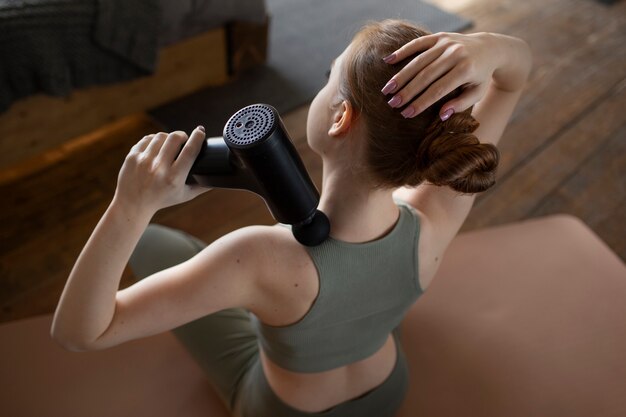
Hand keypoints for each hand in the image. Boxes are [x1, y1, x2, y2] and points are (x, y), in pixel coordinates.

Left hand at [114, 126, 209, 214]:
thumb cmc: (162, 200)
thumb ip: (202, 187)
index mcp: (174, 178)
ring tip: (170, 143)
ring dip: (168, 137)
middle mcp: (159, 168)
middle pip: (175, 138)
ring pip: (161, 136)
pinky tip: (157, 146)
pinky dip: (154, 140)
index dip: (197, 137)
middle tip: (184, 138)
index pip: (190, 151)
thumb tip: (218, 179)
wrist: (133, 205)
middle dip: (182, 135)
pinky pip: (147, 139)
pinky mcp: (133, 156)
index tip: (201, 130)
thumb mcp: (184, 196)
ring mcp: (144, 161)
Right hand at [381, 32, 501, 119]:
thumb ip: (460, 104)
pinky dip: (402, 51)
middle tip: (392, 104)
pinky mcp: (439, 36)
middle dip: (407, 91)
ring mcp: (446, 43)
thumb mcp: (476, 92)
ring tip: (387, 89)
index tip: (406, 114)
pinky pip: (418, 43)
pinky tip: (387, 61)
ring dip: (401, 76)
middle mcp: (455, 54)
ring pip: (419, 61)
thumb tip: (441, 116)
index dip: (421, 103)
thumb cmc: (481, 76)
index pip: (438, 90)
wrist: (490, 48)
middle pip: (426, 76)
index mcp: (465, 70)